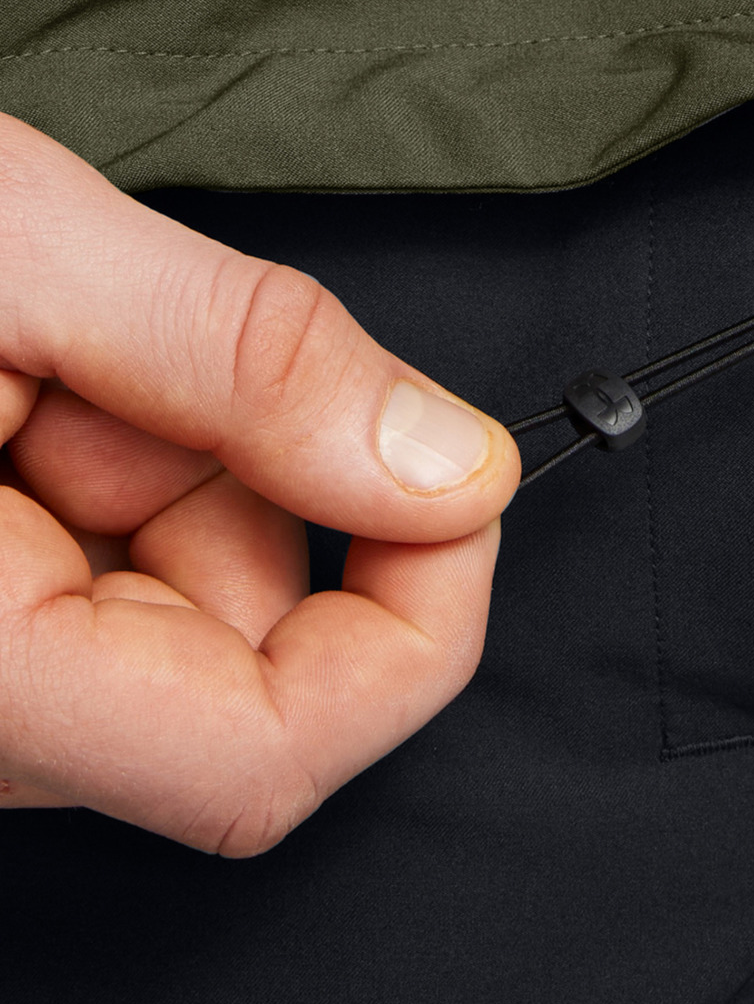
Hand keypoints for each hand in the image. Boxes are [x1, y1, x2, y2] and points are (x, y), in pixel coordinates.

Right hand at [0, 117, 517, 850]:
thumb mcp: (13, 247)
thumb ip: (243, 360)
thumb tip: (451, 463)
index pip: (266, 756)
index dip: (413, 624)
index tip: (459, 477)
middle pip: (240, 664)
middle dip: (257, 478)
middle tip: (143, 333)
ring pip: (179, 606)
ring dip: (178, 449)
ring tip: (47, 333)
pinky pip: (106, 571)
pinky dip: (120, 451)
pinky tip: (28, 367)